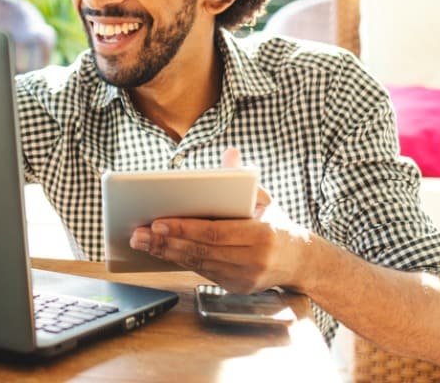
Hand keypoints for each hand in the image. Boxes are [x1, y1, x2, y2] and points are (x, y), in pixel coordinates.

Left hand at [128, 148, 312, 293]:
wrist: (301, 261)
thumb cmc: (276, 223)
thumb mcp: (264, 198)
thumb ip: (242, 177)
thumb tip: (230, 152)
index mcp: (262, 233)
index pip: (215, 231)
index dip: (184, 228)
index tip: (158, 220)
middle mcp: (254, 259)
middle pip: (201, 251)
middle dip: (165, 241)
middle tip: (138, 233)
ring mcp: (245, 278)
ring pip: (198, 264)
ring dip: (165, 253)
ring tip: (141, 242)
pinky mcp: (237, 288)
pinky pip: (202, 273)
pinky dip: (179, 261)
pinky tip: (159, 250)